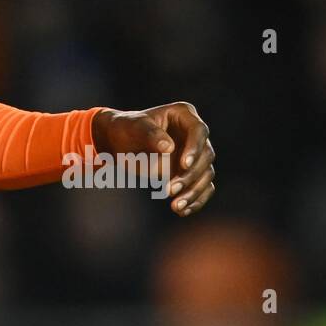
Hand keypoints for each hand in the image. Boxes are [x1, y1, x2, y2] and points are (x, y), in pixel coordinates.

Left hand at [91, 102, 215, 216]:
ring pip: (206, 175)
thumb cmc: (126, 128)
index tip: (183, 164)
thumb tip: (168, 148)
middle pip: (206, 156)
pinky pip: (202, 188)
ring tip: (175, 206)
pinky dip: (195, 201)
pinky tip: (182, 211)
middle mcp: (195, 134)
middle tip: (169, 190)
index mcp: (184, 114)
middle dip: (190, 175)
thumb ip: (150, 133)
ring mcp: (196, 154)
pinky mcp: (193, 173)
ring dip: (193, 192)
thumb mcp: (134, 126)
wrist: (119, 142)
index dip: (194, 148)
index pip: (199, 131)